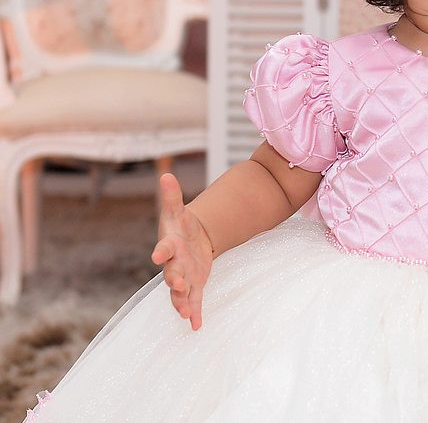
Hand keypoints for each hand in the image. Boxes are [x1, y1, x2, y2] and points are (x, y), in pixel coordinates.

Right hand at [150, 173, 213, 330]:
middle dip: (175, 280)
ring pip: (180, 292)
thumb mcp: (178, 211)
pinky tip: (197, 325)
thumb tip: (166, 174)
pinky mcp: (194, 286)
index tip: (158, 255)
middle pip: (172, 274)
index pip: (163, 248)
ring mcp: (183, 277)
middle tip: (179, 284)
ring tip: (185, 314)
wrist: (189, 241)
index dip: (161, 252)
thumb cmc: (181, 226)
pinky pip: (193, 302)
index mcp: (170, 245)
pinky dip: (195, 313)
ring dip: (182, 302)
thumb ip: (172, 196)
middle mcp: (173, 264)